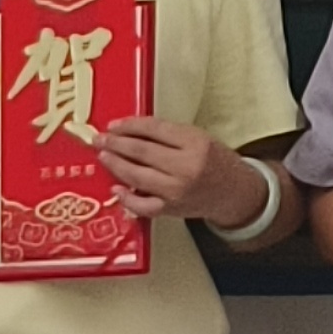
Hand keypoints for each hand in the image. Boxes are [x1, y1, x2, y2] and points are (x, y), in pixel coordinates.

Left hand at [95, 116, 264, 226]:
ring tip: (103, 155)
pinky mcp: (170, 209)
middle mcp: (185, 166)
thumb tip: (132, 132)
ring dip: (115, 164)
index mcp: (194, 142)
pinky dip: (126, 196)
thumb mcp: (199, 138)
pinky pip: (141, 204)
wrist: (232, 191)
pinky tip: (116, 187)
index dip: (130, 125)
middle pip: (142, 151)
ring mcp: (176, 190)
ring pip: (136, 175)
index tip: (114, 124)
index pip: (155, 129)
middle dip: (116, 143)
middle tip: (100, 139)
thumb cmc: (214, 161)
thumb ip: (169, 136)